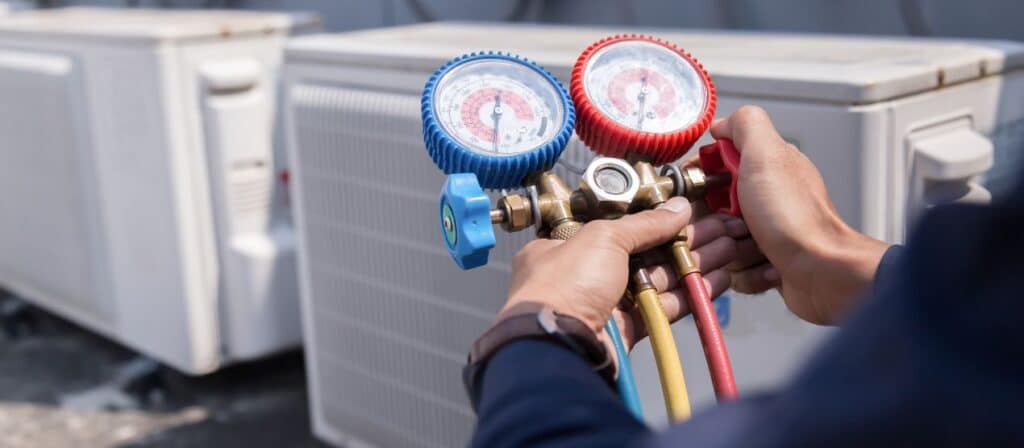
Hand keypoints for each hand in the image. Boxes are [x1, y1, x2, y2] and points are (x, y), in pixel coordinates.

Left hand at [498, 197, 737, 350]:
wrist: (558, 345)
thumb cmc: (563, 285)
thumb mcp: (604, 237)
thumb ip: (645, 223)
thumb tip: (678, 208)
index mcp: (566, 246)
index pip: (617, 226)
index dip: (654, 219)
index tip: (687, 213)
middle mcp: (584, 275)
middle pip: (644, 253)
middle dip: (684, 241)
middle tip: (719, 230)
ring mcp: (605, 304)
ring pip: (658, 280)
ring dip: (693, 265)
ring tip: (729, 250)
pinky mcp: (625, 330)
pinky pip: (662, 308)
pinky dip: (689, 294)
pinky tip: (717, 281)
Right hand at [710, 106, 888, 323]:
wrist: (824, 271)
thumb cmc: (797, 219)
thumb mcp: (767, 155)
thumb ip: (745, 125)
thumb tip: (723, 123)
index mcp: (765, 168)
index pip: (714, 167)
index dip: (701, 179)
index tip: (700, 190)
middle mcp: (767, 199)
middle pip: (711, 209)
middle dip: (713, 222)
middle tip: (732, 224)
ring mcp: (767, 232)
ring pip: (721, 242)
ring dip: (730, 251)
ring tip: (755, 249)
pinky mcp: (767, 263)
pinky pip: (735, 270)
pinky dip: (746, 273)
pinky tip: (765, 267)